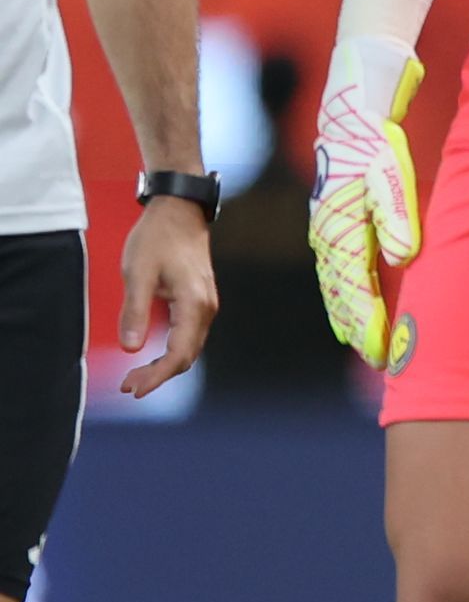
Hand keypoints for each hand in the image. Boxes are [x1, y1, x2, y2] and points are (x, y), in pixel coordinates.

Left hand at [116, 196, 212, 399]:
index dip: (156, 377)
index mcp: (194, 305)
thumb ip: (135, 311)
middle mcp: (206, 308)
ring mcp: (205, 305)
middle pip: (187, 356)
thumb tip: (131, 349)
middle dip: (158, 376)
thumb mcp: (137, 273)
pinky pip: (189, 336)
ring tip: (134, 376)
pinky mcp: (199, 301)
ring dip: (164, 366)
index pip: (178, 354)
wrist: (179, 211)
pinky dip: (170, 351)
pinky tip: (150, 355)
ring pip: (189, 348)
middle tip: (128, 387)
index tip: (133, 390)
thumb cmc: (157, 238)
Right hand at [309, 34, 422, 367]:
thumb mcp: (392, 177)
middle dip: (360, 328)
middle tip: (380, 359)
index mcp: (343, 231)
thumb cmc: (375, 147)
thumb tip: (404, 255)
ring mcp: (328, 233)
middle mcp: (329, 238)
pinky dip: (343, 296)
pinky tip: (350, 310)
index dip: (370, 324)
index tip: (381, 352)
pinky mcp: (334, 226)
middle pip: (343, 295)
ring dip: (350, 316)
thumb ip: (397, 217)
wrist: (350, 118)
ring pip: (338, 286)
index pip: (357, 289)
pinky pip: (337, 271)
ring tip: (363, 344)